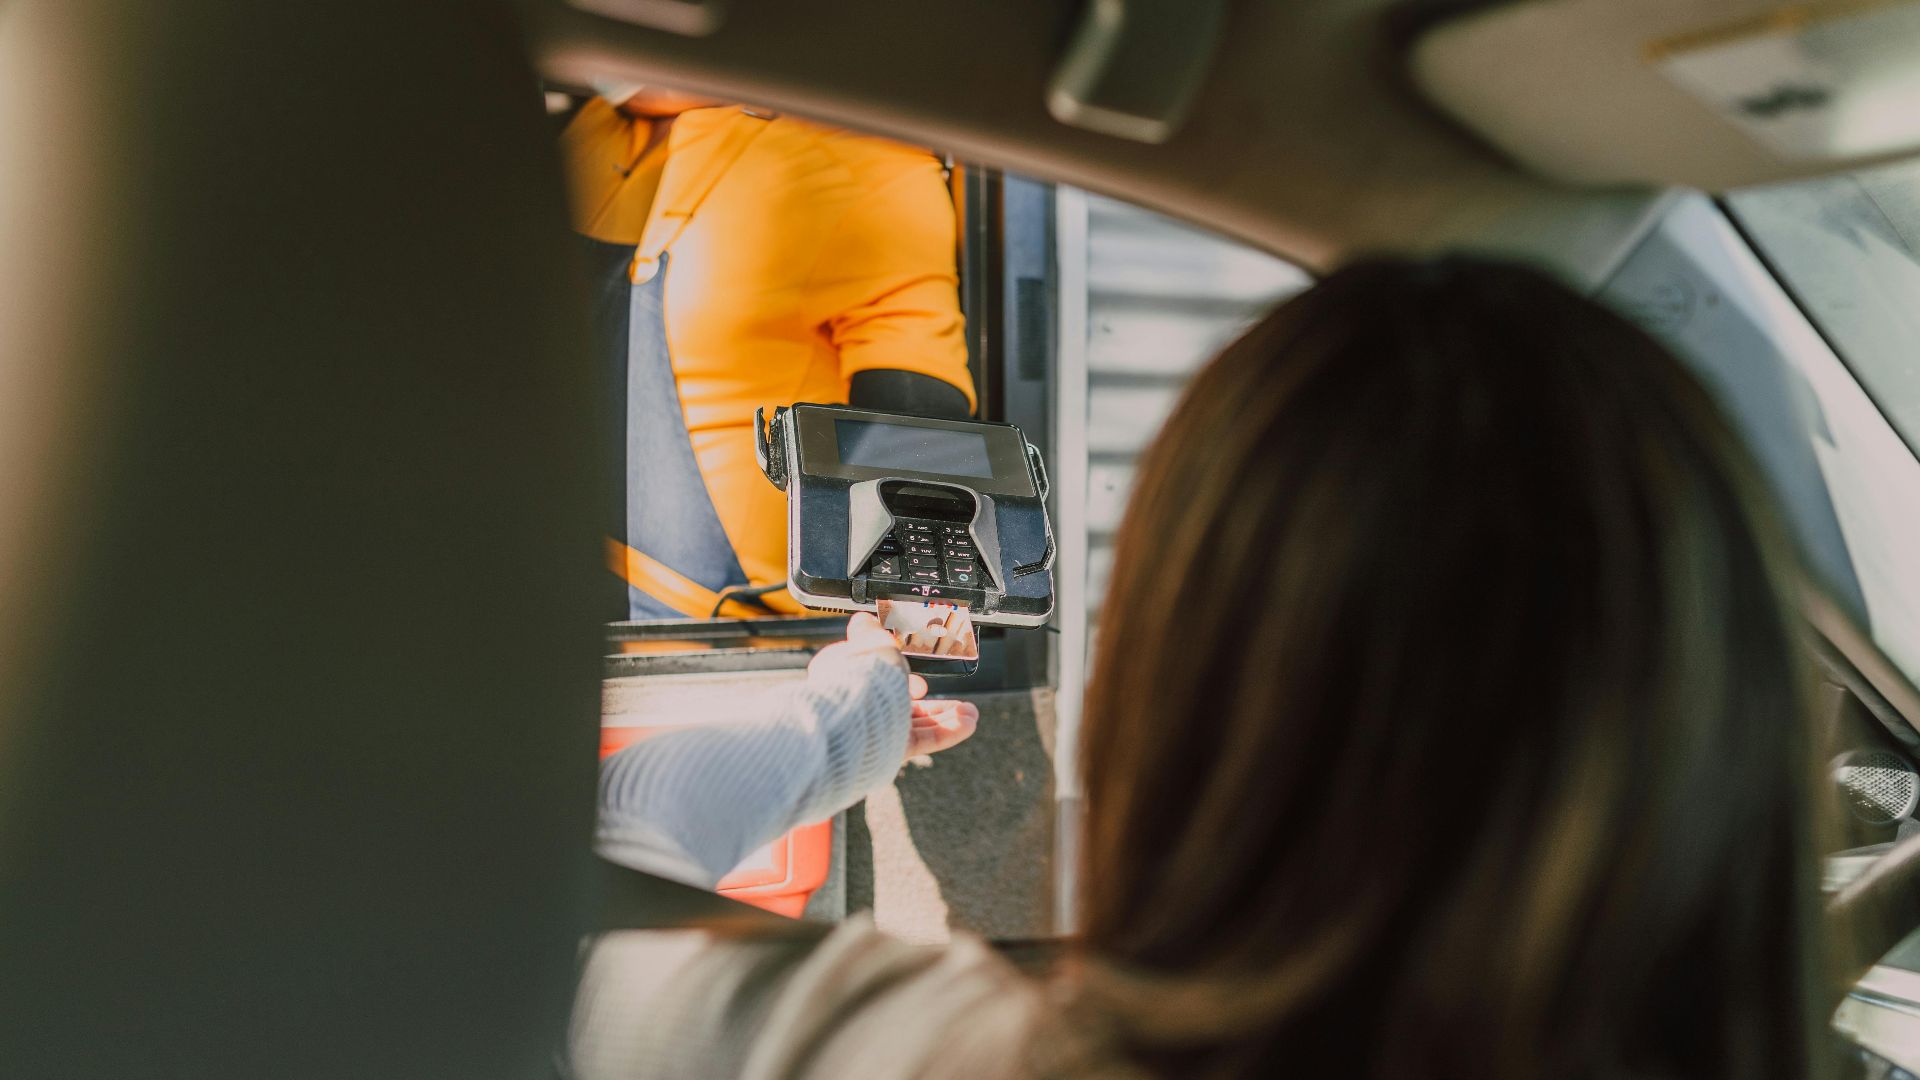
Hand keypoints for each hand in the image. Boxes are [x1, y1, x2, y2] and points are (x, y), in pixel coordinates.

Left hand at [810, 614, 976, 759]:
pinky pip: (920, 740)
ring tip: (971, 714)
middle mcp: (861, 705)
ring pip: (914, 724)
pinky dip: (946, 732)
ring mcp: (874, 729)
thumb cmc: (861, 676)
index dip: (899, 671)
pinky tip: (968, 724)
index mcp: (850, 678)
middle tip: (956, 701)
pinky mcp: (887, 749)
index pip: (877, 674)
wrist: (854, 716)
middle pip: (902, 703)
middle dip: (934, 703)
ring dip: (946, 718)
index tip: (914, 672)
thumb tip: (863, 619)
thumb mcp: (874, 643)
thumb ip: (874, 635)